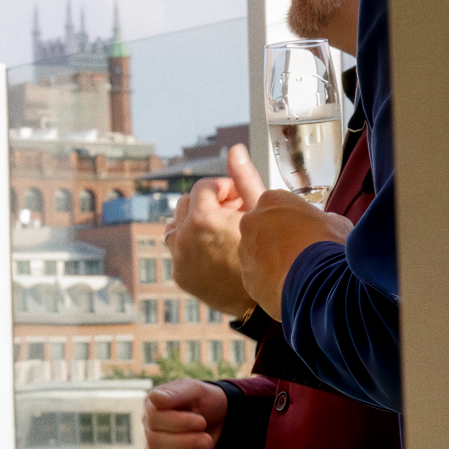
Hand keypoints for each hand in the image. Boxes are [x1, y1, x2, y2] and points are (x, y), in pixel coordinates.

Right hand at [144, 380, 227, 448]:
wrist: (219, 417)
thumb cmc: (204, 400)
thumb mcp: (194, 390)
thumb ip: (175, 394)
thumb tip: (154, 398)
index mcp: (152, 406)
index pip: (154, 419)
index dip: (178, 423)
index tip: (202, 422)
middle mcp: (149, 426)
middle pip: (154, 441)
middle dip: (184, 442)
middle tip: (207, 438)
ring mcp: (154, 445)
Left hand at [165, 145, 264, 316]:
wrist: (271, 299)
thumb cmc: (272, 251)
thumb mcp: (261, 211)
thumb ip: (244, 178)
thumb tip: (235, 150)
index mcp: (202, 219)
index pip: (202, 187)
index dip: (222, 187)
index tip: (238, 194)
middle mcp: (184, 239)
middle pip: (186, 205)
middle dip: (208, 202)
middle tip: (233, 210)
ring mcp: (179, 259)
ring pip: (177, 227)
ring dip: (196, 222)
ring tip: (222, 228)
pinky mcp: (181, 276)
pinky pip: (179, 250)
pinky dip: (192, 244)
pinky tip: (217, 248)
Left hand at [238, 192, 351, 319]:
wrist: (320, 284)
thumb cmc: (329, 247)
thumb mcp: (337, 223)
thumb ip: (323, 219)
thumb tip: (323, 224)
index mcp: (272, 200)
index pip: (279, 205)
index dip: (295, 219)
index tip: (307, 231)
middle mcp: (251, 221)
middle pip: (263, 228)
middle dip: (278, 239)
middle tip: (301, 252)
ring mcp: (245, 250)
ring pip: (257, 254)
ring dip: (272, 261)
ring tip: (297, 272)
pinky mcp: (246, 277)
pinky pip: (258, 277)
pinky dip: (270, 281)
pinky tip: (290, 286)